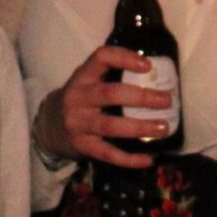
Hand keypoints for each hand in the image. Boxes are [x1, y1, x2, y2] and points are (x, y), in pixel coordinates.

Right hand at [36, 45, 170, 170]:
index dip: (124, 59)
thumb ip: (113, 75)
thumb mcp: (89, 81)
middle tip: (166, 100)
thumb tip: (158, 74)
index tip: (148, 65)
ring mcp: (77, 124)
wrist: (50, 126)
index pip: (101, 58)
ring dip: (139, 127)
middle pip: (109, 94)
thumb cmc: (82, 99)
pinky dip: (129, 159)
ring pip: (110, 126)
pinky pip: (107, 154)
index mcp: (83, 76)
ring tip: (164, 128)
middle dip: (141, 97)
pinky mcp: (81, 146)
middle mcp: (77, 98)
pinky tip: (148, 158)